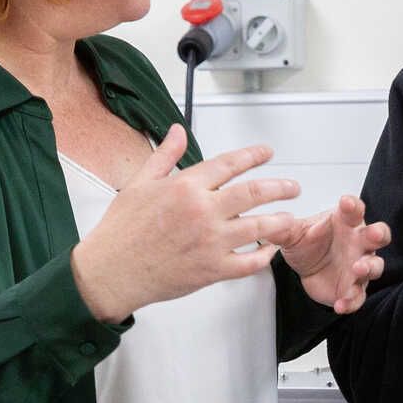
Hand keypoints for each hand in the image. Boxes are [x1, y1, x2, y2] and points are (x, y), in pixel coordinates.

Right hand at [70, 127, 304, 323]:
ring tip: (290, 218)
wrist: (111, 271)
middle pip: (253, 193)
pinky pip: (248, 263)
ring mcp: (210, 241)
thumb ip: (165, 155)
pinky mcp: (212, 270)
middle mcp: (202, 211)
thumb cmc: (121, 231)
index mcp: (186, 187)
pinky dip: (264, 256)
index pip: (229, 164)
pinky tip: (269, 251)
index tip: (266, 153)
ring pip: (258, 227)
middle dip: (279, 187)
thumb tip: (177, 131)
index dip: (252, 156)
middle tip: (292, 187)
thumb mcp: (139, 183)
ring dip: (280, 221)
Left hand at [281, 194, 392, 313]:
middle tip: (374, 234)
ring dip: (369, 267)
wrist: (305, 270)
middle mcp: (358, 243)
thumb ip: (283, 228)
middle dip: (378, 234)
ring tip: (358, 269)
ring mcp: (359, 266)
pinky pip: (358, 296)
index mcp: (345, 222)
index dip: (353, 205)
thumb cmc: (309, 244)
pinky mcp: (353, 288)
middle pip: (377, 235)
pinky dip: (351, 300)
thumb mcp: (292, 234)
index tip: (347, 202)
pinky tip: (341, 303)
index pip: (354, 210)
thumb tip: (271, 222)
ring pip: (374, 266)